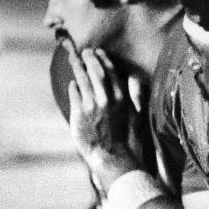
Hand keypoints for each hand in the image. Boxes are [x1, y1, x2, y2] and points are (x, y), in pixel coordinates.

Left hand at [65, 46, 139, 183]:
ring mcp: (92, 105)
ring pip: (82, 78)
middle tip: (84, 51)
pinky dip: (73, 85)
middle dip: (89, 58)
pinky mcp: (79, 113)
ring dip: (77, 66)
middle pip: (95, 71)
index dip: (103, 59)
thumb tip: (134, 79)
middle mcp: (107, 99)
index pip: (111, 71)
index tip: (98, 52)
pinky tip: (73, 83)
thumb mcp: (135, 115)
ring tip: (73, 59)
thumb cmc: (123, 137)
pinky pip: (74, 92)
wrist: (110, 156)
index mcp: (121, 98)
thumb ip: (135, 96)